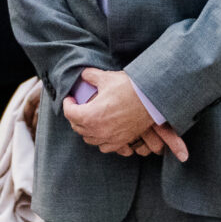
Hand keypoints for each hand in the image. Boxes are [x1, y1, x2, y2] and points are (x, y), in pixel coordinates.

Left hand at [70, 69, 188, 161]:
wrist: (152, 99)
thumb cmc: (130, 88)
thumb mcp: (107, 78)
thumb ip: (90, 76)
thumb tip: (83, 75)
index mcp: (91, 115)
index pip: (69, 113)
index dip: (67, 104)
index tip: (70, 98)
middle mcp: (98, 130)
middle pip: (77, 127)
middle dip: (75, 116)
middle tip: (78, 105)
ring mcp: (110, 138)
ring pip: (89, 139)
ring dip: (86, 129)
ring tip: (89, 118)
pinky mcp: (122, 141)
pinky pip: (104, 146)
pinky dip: (100, 140)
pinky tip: (102, 130)